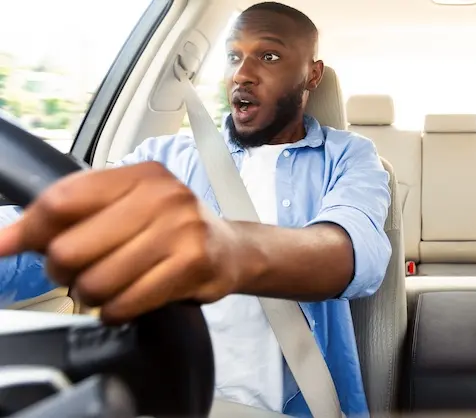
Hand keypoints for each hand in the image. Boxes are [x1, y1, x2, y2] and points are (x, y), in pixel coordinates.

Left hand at [0, 162, 248, 323]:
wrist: (232, 250)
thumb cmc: (172, 228)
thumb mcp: (126, 207)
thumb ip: (69, 216)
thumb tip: (4, 241)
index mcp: (139, 175)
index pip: (62, 201)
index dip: (29, 230)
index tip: (10, 247)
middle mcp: (162, 196)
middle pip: (71, 248)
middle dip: (63, 272)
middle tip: (78, 273)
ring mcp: (181, 230)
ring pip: (96, 281)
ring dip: (91, 296)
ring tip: (106, 289)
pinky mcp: (193, 265)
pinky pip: (126, 302)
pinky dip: (115, 311)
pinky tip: (124, 303)